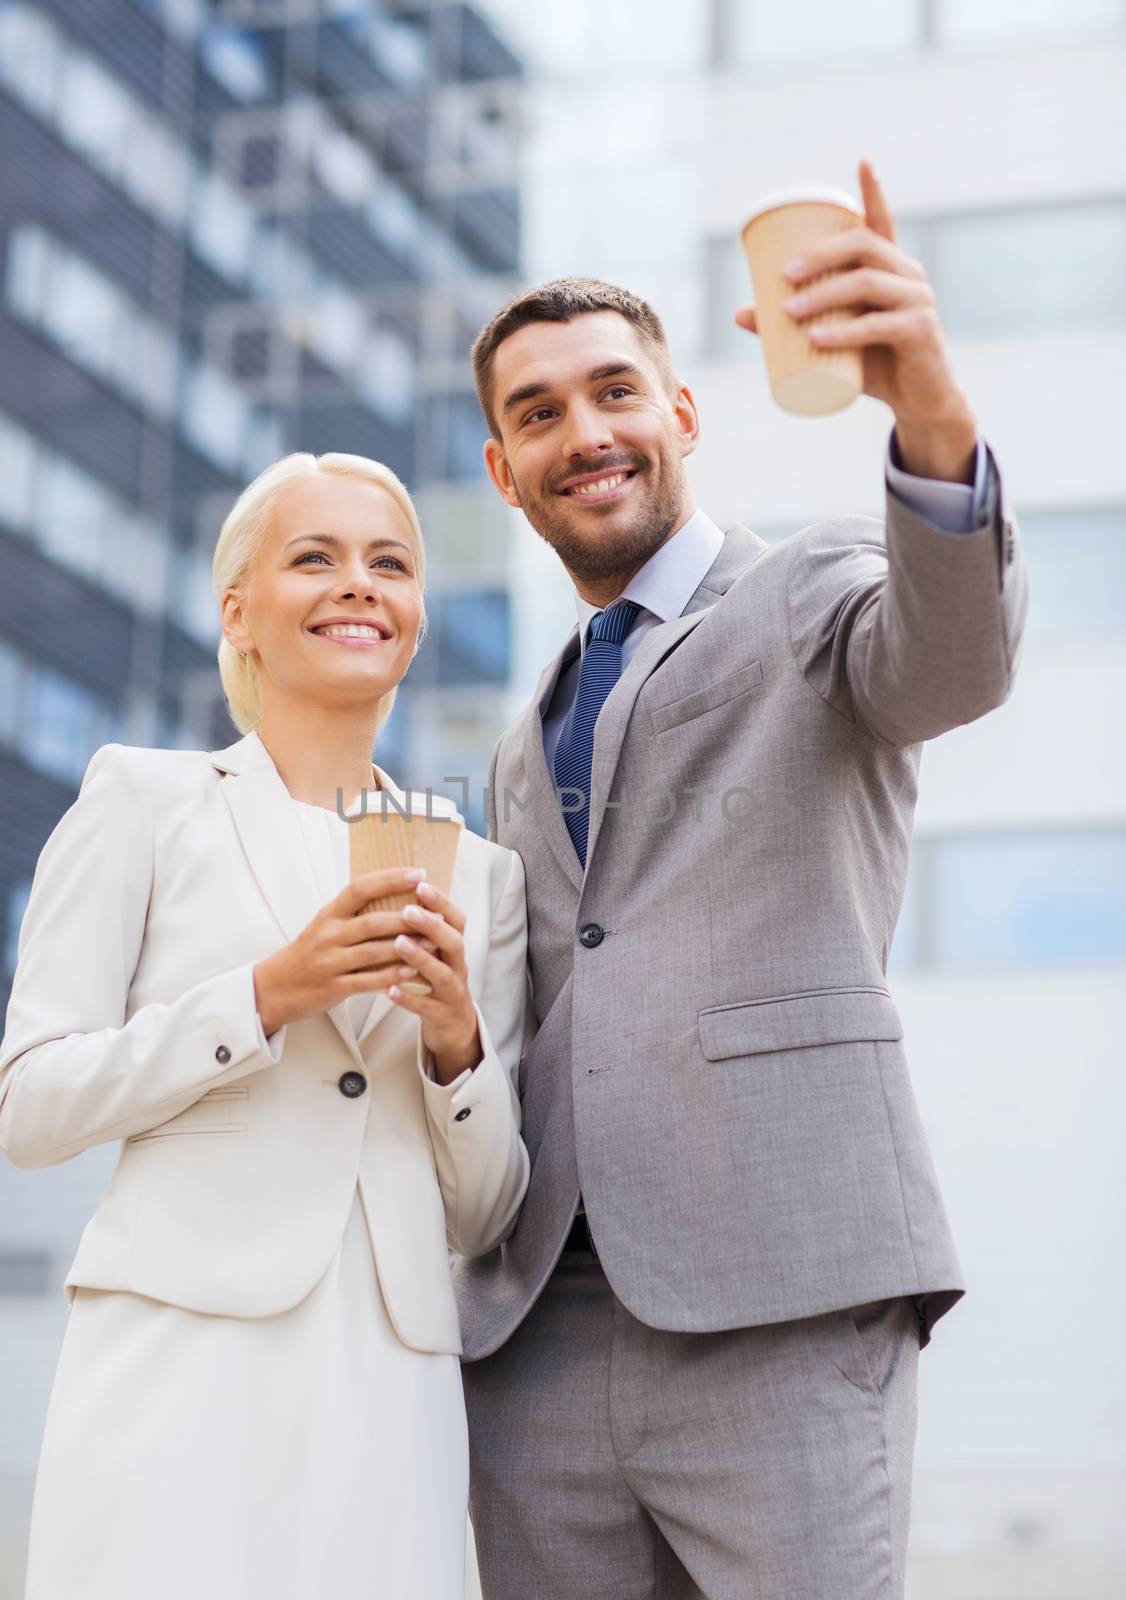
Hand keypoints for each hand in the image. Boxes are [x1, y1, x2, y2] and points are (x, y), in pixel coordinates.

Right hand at [252, 868, 436, 1037]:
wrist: (274, 987)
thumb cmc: (307, 953)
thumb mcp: (325, 925)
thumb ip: (353, 912)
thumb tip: (392, 890)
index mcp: (329, 914)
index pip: (360, 888)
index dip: (390, 879)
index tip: (418, 873)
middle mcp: (328, 935)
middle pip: (372, 922)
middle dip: (407, 917)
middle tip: (436, 914)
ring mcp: (329, 962)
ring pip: (372, 952)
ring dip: (406, 947)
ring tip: (433, 943)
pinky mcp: (333, 987)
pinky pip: (366, 981)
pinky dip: (390, 976)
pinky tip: (411, 972)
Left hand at [386, 880, 481, 1085]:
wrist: (454, 1026)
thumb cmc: (437, 981)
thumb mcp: (437, 953)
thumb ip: (423, 931)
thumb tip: (395, 893)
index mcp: (454, 949)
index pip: (457, 920)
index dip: (442, 902)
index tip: (421, 884)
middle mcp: (458, 967)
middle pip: (454, 943)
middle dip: (432, 926)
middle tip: (408, 911)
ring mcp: (452, 993)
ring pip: (442, 974)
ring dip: (421, 958)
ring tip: (398, 943)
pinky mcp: (441, 1016)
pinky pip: (426, 1007)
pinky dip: (409, 998)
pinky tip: (389, 989)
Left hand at [734, 159, 976, 481]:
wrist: (918, 402)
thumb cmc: (874, 365)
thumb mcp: (832, 341)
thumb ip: (790, 325)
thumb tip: (739, 313)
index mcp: (891, 268)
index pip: (883, 221)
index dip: (874, 192)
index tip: (863, 161)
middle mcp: (908, 276)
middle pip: (864, 246)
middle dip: (820, 254)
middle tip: (783, 275)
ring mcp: (918, 302)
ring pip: (867, 284)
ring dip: (824, 294)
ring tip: (789, 311)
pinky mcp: (920, 333)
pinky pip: (878, 326)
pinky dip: (844, 334)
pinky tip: (817, 338)